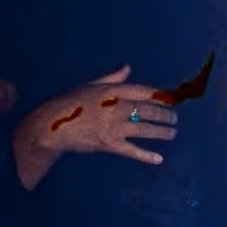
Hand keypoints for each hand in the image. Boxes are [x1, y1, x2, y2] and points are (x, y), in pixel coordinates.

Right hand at [11, 65, 178, 189]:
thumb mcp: (91, 85)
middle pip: (148, 110)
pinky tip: (159, 159)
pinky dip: (146, 156)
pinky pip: (132, 151)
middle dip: (165, 114)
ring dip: (162, 131)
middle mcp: (116, 107)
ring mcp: (114, 126)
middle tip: (175, 118)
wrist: (51, 125)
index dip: (160, 96)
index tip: (171, 99)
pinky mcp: (109, 144)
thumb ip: (112, 78)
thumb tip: (128, 68)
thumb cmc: (70, 103)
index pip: (144, 91)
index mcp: (112, 91)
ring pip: (145, 129)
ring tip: (172, 133)